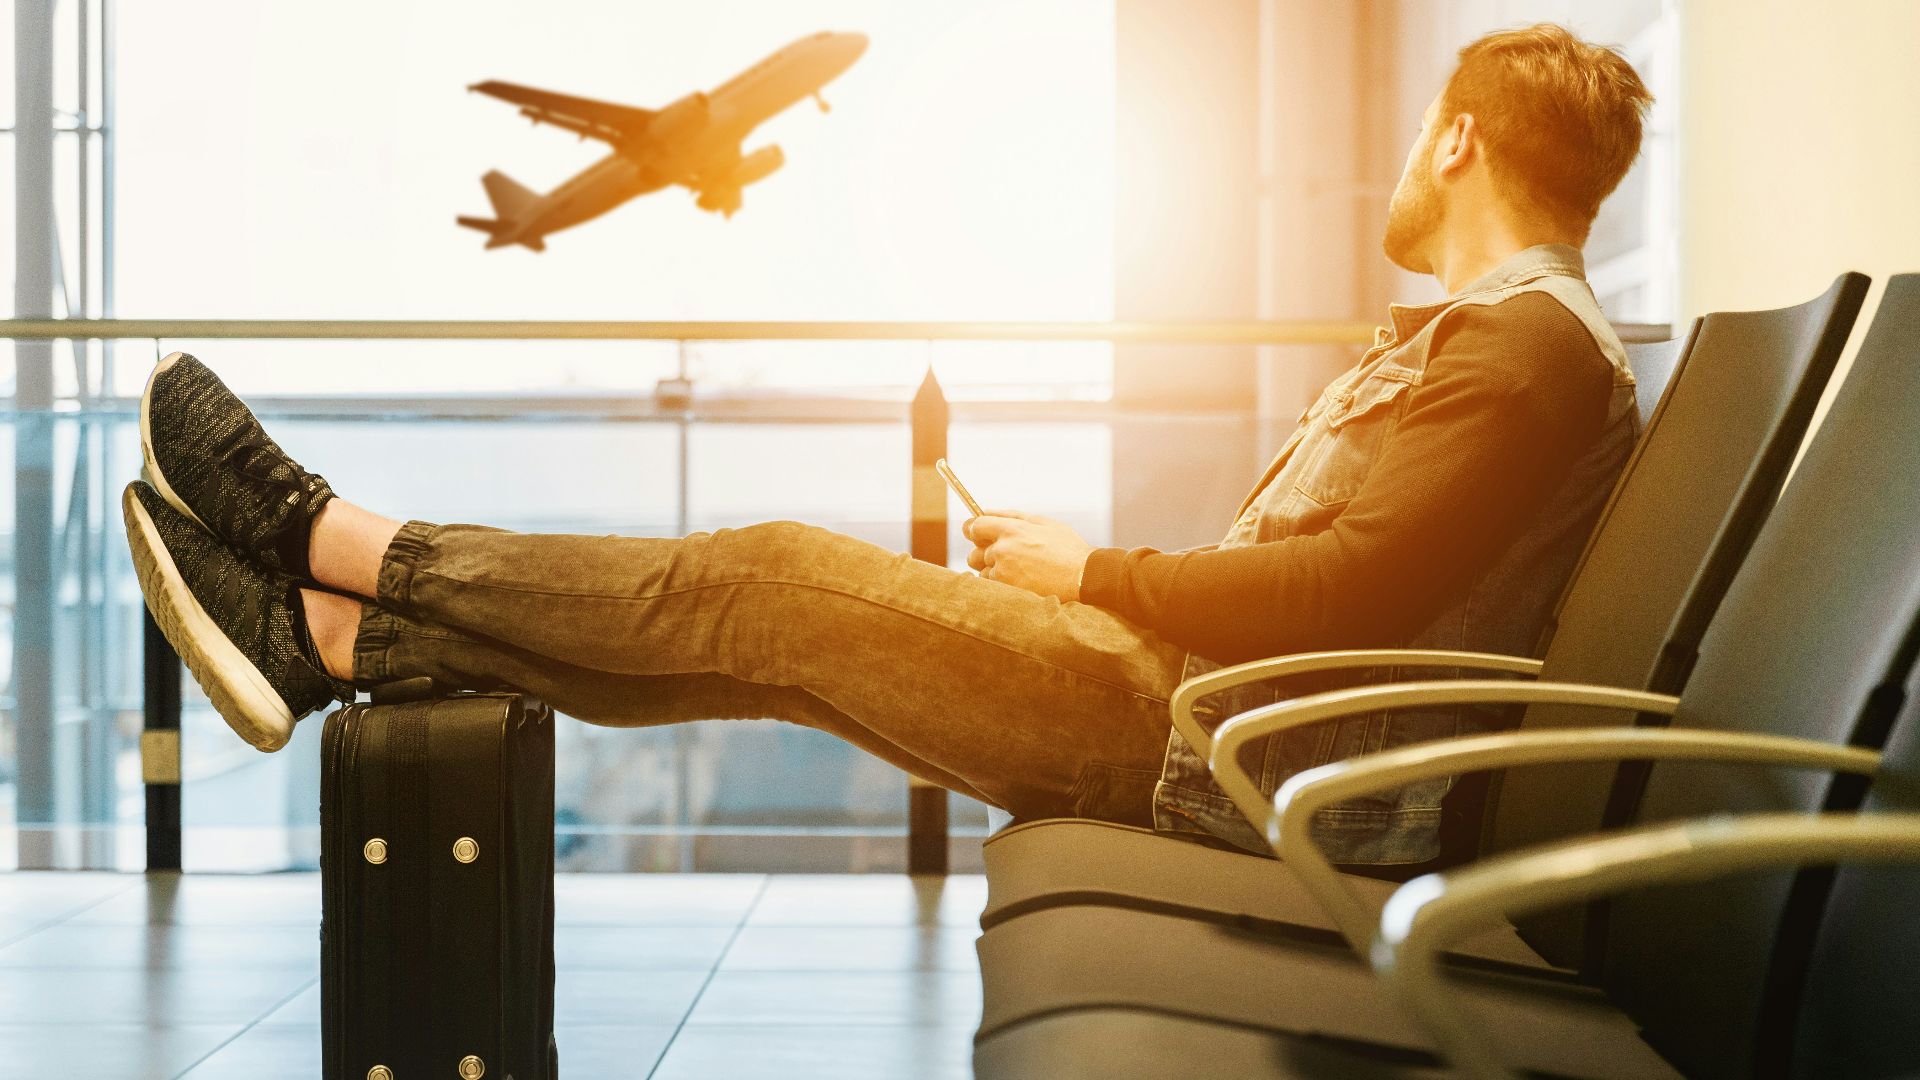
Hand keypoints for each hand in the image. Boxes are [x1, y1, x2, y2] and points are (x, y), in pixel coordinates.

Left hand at [963, 509, 1093, 600]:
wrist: (1083, 577)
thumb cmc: (1066, 548)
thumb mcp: (1043, 522)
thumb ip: (1011, 515)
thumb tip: (984, 510)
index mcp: (1011, 529)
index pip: (974, 526)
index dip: (974, 530)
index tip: (978, 534)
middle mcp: (1003, 550)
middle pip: (974, 552)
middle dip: (985, 554)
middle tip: (1007, 556)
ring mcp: (1003, 573)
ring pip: (983, 572)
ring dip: (993, 571)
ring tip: (1019, 570)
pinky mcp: (1006, 591)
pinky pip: (992, 586)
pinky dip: (1001, 584)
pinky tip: (1021, 581)